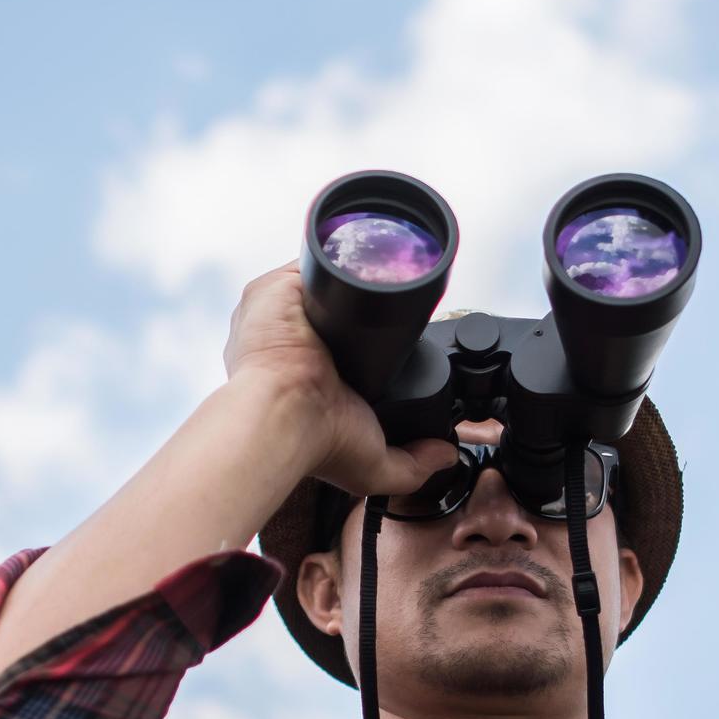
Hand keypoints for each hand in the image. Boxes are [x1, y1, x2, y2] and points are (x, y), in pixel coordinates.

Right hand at [221, 263, 458, 501]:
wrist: (286, 415)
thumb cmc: (315, 441)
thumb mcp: (373, 465)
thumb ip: (413, 465)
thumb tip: (445, 454)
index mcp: (295, 373)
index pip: (330, 339)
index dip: (357, 336)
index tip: (382, 338)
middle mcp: (280, 338)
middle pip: (324, 303)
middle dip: (355, 302)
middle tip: (387, 309)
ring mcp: (273, 309)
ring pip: (320, 277)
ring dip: (348, 275)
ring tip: (383, 277)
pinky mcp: (274, 286)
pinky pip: (310, 257)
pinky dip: (336, 252)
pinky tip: (363, 259)